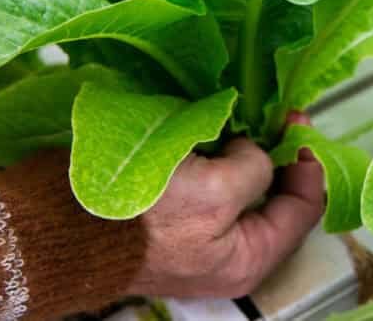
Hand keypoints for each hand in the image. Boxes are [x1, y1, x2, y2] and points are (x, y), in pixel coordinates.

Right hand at [131, 114, 325, 298]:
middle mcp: (230, 254)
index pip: (305, 207)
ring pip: (243, 183)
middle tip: (273, 114)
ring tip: (238, 117)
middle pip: (276, 195)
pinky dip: (217, 152)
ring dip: (246, 148)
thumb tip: (256, 153)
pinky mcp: (176, 214)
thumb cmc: (143, 215)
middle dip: (277, 152)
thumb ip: (255, 171)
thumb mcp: (215, 192)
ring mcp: (201, 235)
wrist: (63, 225)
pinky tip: (209, 129)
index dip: (309, 159)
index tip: (296, 119)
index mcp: (249, 259)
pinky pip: (212, 179)